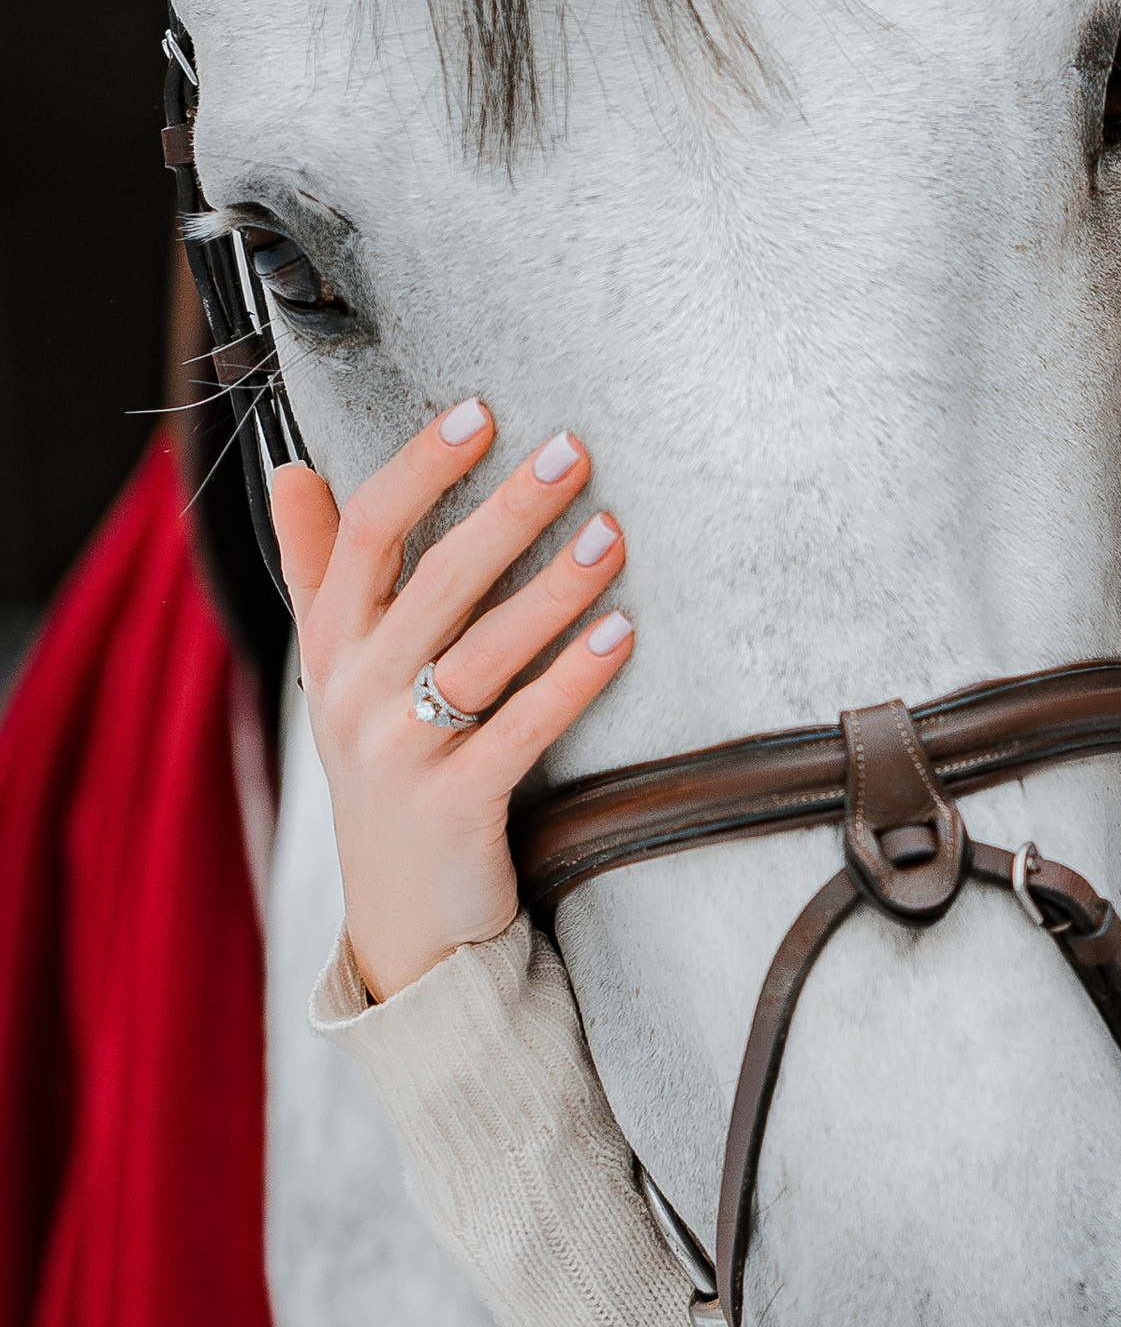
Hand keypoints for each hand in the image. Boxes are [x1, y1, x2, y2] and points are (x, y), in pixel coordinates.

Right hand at [271, 399, 633, 1002]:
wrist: (401, 915)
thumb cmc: (385, 766)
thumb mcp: (340, 671)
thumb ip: (320, 569)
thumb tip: (291, 469)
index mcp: (330, 646)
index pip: (365, 534)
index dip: (420, 468)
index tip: (479, 412)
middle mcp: (353, 692)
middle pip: (432, 581)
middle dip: (505, 510)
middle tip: (573, 451)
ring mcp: (399, 753)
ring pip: (481, 651)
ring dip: (553, 587)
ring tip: (613, 533)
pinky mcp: (454, 807)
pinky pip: (521, 729)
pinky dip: (573, 678)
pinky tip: (622, 634)